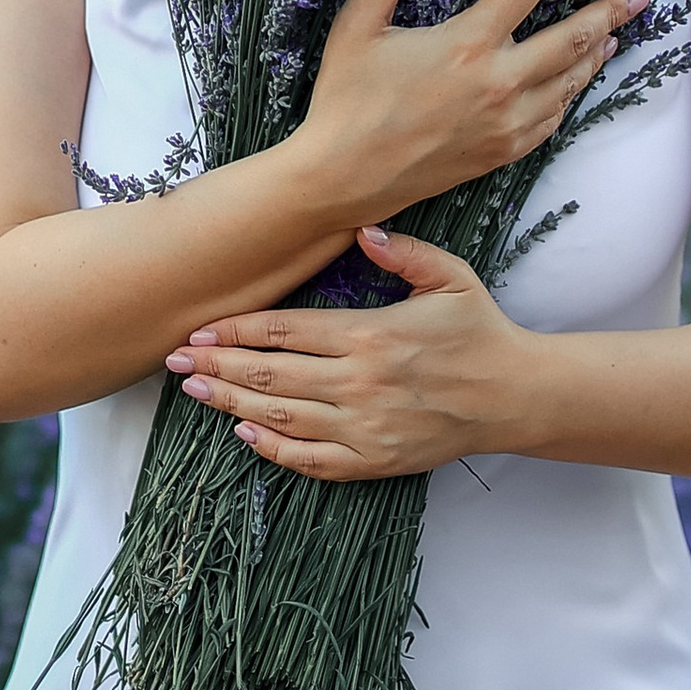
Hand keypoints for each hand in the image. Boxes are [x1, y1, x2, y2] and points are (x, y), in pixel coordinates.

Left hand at [165, 230, 538, 478]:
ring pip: (282, 417)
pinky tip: (245, 434)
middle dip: (217, 365)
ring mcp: (366, 428)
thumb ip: (404, 252)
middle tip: (174, 360)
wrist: (516, 396)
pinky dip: (274, 449)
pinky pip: (313, 460)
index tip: (197, 328)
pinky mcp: (375, 460)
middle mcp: (360, 383)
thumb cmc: (480, 330)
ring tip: (195, 390)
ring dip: (232, 403)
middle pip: (271, 375)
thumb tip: (361, 229)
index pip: (284, 331)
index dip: (234, 330)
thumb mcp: (450, 277)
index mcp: (371, 335)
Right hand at [291, 0, 648, 226]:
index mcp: (466, 43)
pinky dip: (572, 94)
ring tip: (618, 32)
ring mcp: (506, 122)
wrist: (344, 180)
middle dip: (612, 10)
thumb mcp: (358, 27)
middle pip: (573, 37)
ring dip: (598, 53)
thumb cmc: (345, 99)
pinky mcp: (503, 152)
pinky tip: (576, 81)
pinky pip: (553, 119)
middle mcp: (497, 82)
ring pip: (570, 81)